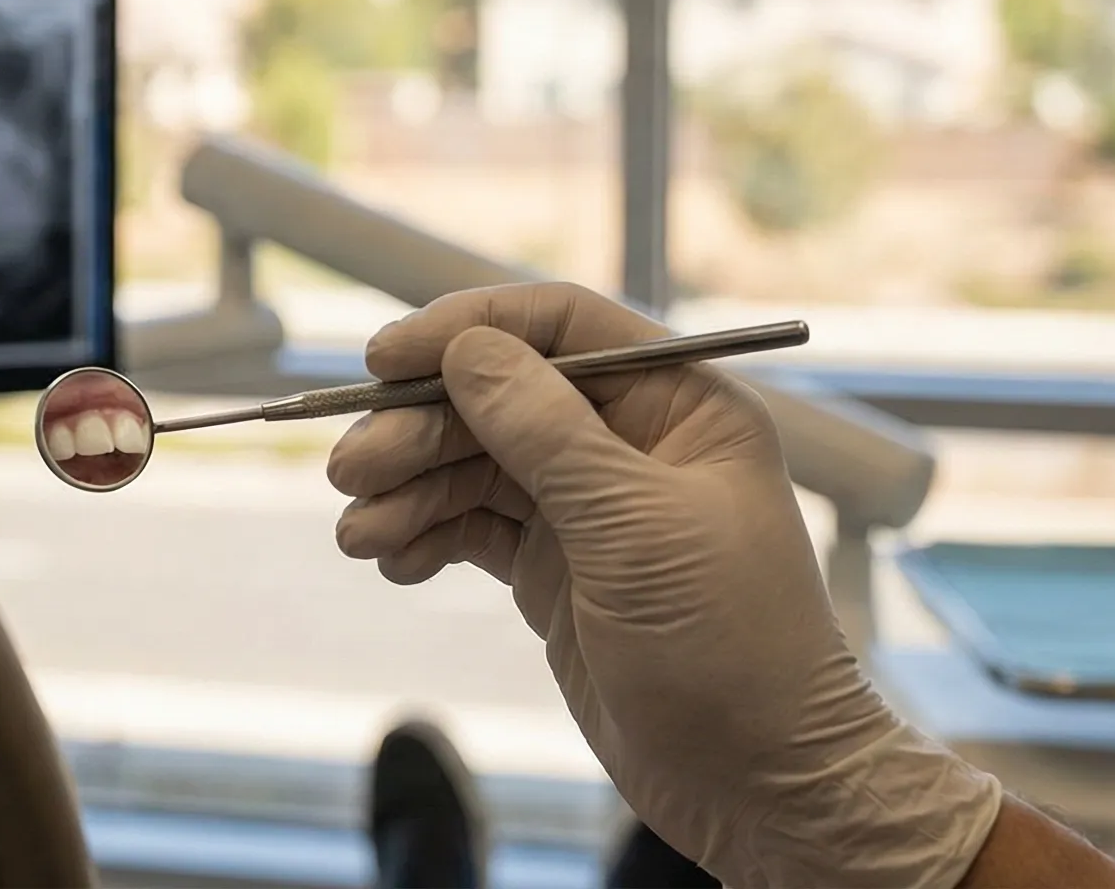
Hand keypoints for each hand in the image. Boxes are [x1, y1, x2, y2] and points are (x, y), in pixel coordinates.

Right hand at [328, 283, 1004, 888]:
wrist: (761, 787)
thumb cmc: (733, 649)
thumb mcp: (635, 528)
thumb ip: (545, 432)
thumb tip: (467, 350)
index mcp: (680, 408)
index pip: (561, 327)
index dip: (468, 329)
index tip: (385, 359)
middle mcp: (631, 445)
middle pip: (497, 398)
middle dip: (418, 428)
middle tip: (353, 470)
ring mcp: (589, 509)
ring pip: (472, 464)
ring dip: (407, 488)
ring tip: (359, 532)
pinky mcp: (556, 570)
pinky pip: (471, 526)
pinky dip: (424, 535)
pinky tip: (393, 560)